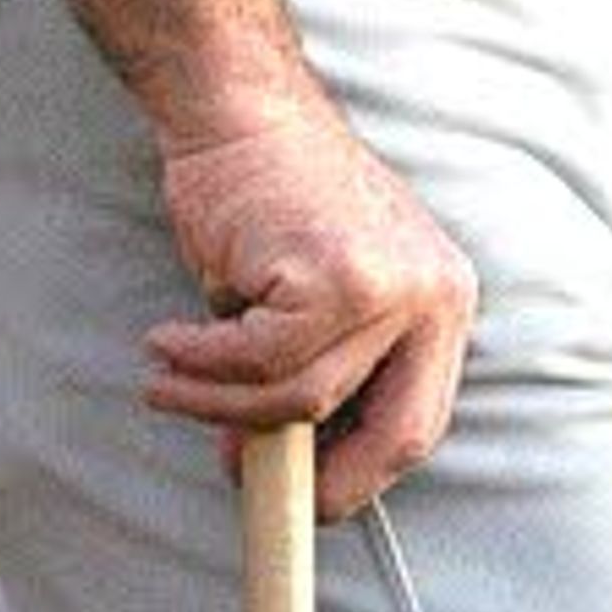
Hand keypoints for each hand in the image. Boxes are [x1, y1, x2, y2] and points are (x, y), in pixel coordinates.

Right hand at [146, 88, 477, 519]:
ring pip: (303, 398)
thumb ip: (320, 367)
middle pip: (389, 435)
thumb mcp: (321, 290)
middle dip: (314, 476)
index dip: (362, 475)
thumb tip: (274, 462)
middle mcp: (435, 297)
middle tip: (237, 473)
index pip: (420, 423)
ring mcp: (391, 289)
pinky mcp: (334, 279)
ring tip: (167, 384)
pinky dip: (201, 363)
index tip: (308, 502)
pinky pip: (257, 358)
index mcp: (444, 303)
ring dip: (220, 405)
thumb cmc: (271, 198)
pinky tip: (167, 344)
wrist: (240, 108)